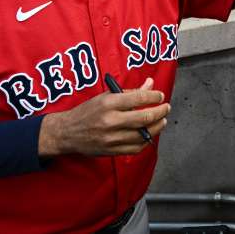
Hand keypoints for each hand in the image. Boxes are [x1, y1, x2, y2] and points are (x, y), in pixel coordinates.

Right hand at [38, 77, 168, 157]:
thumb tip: (150, 83)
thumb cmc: (88, 112)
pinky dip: (147, 141)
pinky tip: (150, 134)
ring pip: (143, 134)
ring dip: (157, 127)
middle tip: (166, 107)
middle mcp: (111, 121)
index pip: (138, 98)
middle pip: (144, 118)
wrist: (68, 132)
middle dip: (160, 112)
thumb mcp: (106, 96)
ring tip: (162, 120)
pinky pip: (136, 148)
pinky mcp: (112, 151)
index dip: (154, 96)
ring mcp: (112, 138)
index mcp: (108, 104)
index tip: (160, 95)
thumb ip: (130, 92)